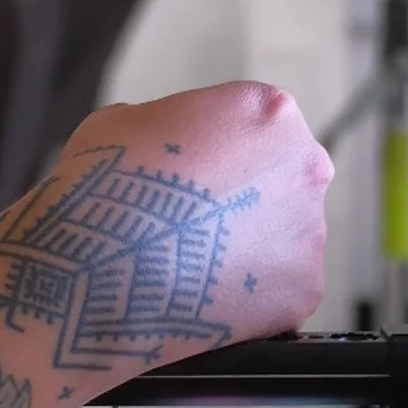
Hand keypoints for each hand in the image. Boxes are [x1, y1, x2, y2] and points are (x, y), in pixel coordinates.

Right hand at [50, 82, 330, 356]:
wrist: (97, 271)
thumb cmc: (105, 188)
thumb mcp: (121, 122)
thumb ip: (163, 124)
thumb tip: (162, 145)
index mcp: (268, 110)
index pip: (258, 126)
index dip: (221, 152)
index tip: (194, 176)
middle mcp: (305, 165)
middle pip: (283, 181)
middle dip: (246, 201)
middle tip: (195, 224)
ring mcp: (310, 232)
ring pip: (285, 239)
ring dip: (248, 249)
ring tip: (192, 266)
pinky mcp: (304, 288)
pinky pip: (279, 290)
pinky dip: (248, 297)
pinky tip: (204, 296)